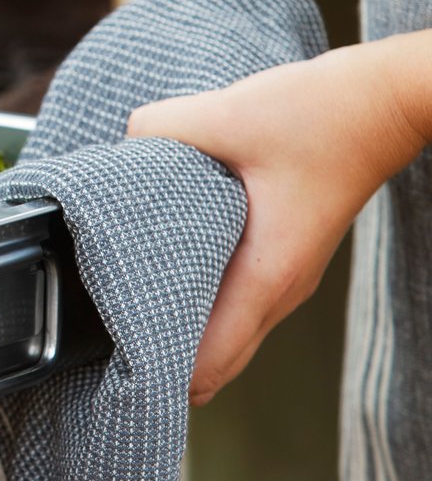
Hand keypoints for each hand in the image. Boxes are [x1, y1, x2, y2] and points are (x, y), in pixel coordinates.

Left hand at [127, 39, 423, 404]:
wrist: (382, 104)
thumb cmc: (319, 116)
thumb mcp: (227, 113)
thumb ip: (161, 129)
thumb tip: (123, 143)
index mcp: (266, 276)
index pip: (207, 365)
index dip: (155, 376)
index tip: (107, 368)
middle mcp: (280, 292)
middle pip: (214, 365)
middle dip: (157, 363)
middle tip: (98, 344)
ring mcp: (285, 278)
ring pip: (224, 334)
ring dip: (178, 331)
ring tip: (118, 312)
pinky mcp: (282, 255)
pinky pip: (233, 301)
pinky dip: (197, 303)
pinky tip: (161, 272)